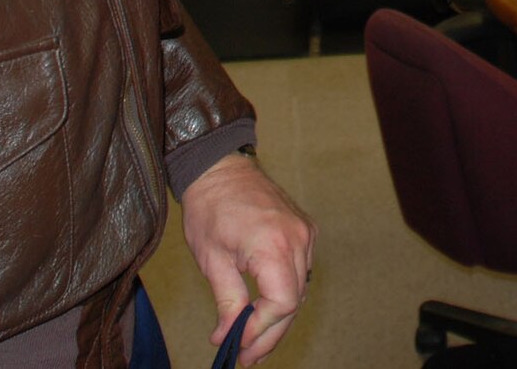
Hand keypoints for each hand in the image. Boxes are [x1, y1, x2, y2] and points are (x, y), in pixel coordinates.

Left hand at [179, 152, 316, 365]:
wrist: (221, 166)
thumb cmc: (210, 207)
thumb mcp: (212, 259)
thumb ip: (228, 301)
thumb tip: (229, 336)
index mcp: (273, 244)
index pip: (281, 303)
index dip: (261, 330)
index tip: (238, 345)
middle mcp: (298, 238)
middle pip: (294, 301)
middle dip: (270, 333)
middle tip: (247, 356)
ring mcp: (305, 233)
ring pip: (300, 289)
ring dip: (279, 318)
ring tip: (254, 342)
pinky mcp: (305, 230)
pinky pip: (301, 272)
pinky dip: (285, 294)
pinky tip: (266, 310)